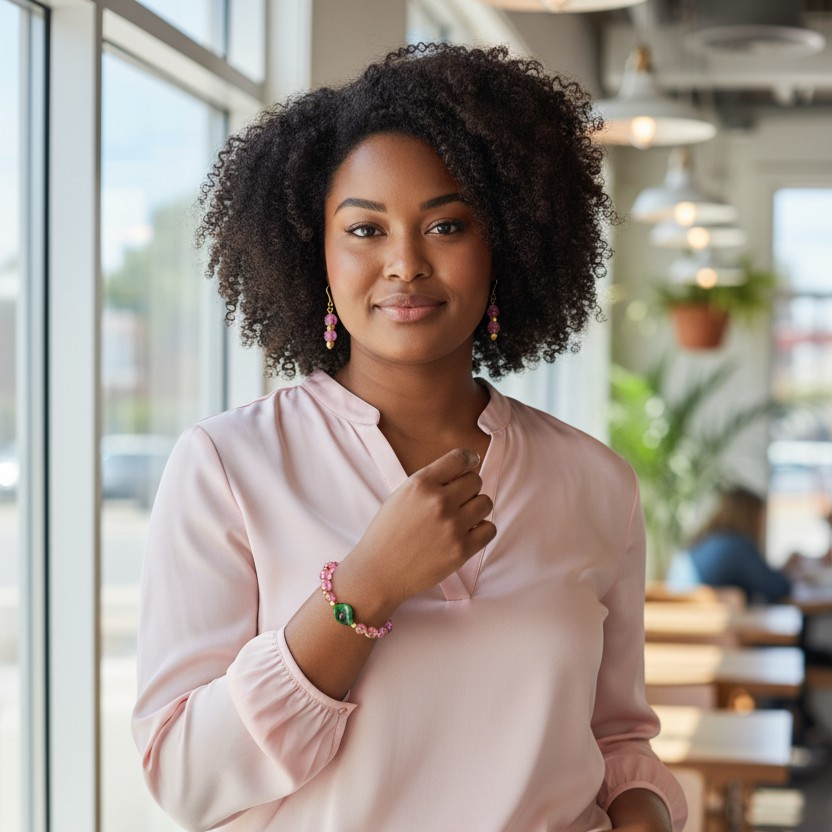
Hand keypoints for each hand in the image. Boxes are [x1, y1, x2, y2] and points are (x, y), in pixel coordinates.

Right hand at [345, 448, 495, 610]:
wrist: (379, 571)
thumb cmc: (387, 533)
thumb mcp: (402, 495)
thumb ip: (430, 481)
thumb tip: (463, 470)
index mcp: (421, 484)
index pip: (460, 458)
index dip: (469, 459)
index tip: (471, 463)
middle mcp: (438, 501)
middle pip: (475, 480)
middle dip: (468, 488)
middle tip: (456, 500)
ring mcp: (452, 526)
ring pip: (485, 503)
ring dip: (476, 508)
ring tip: (459, 518)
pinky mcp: (462, 550)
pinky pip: (489, 529)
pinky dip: (481, 530)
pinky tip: (465, 534)